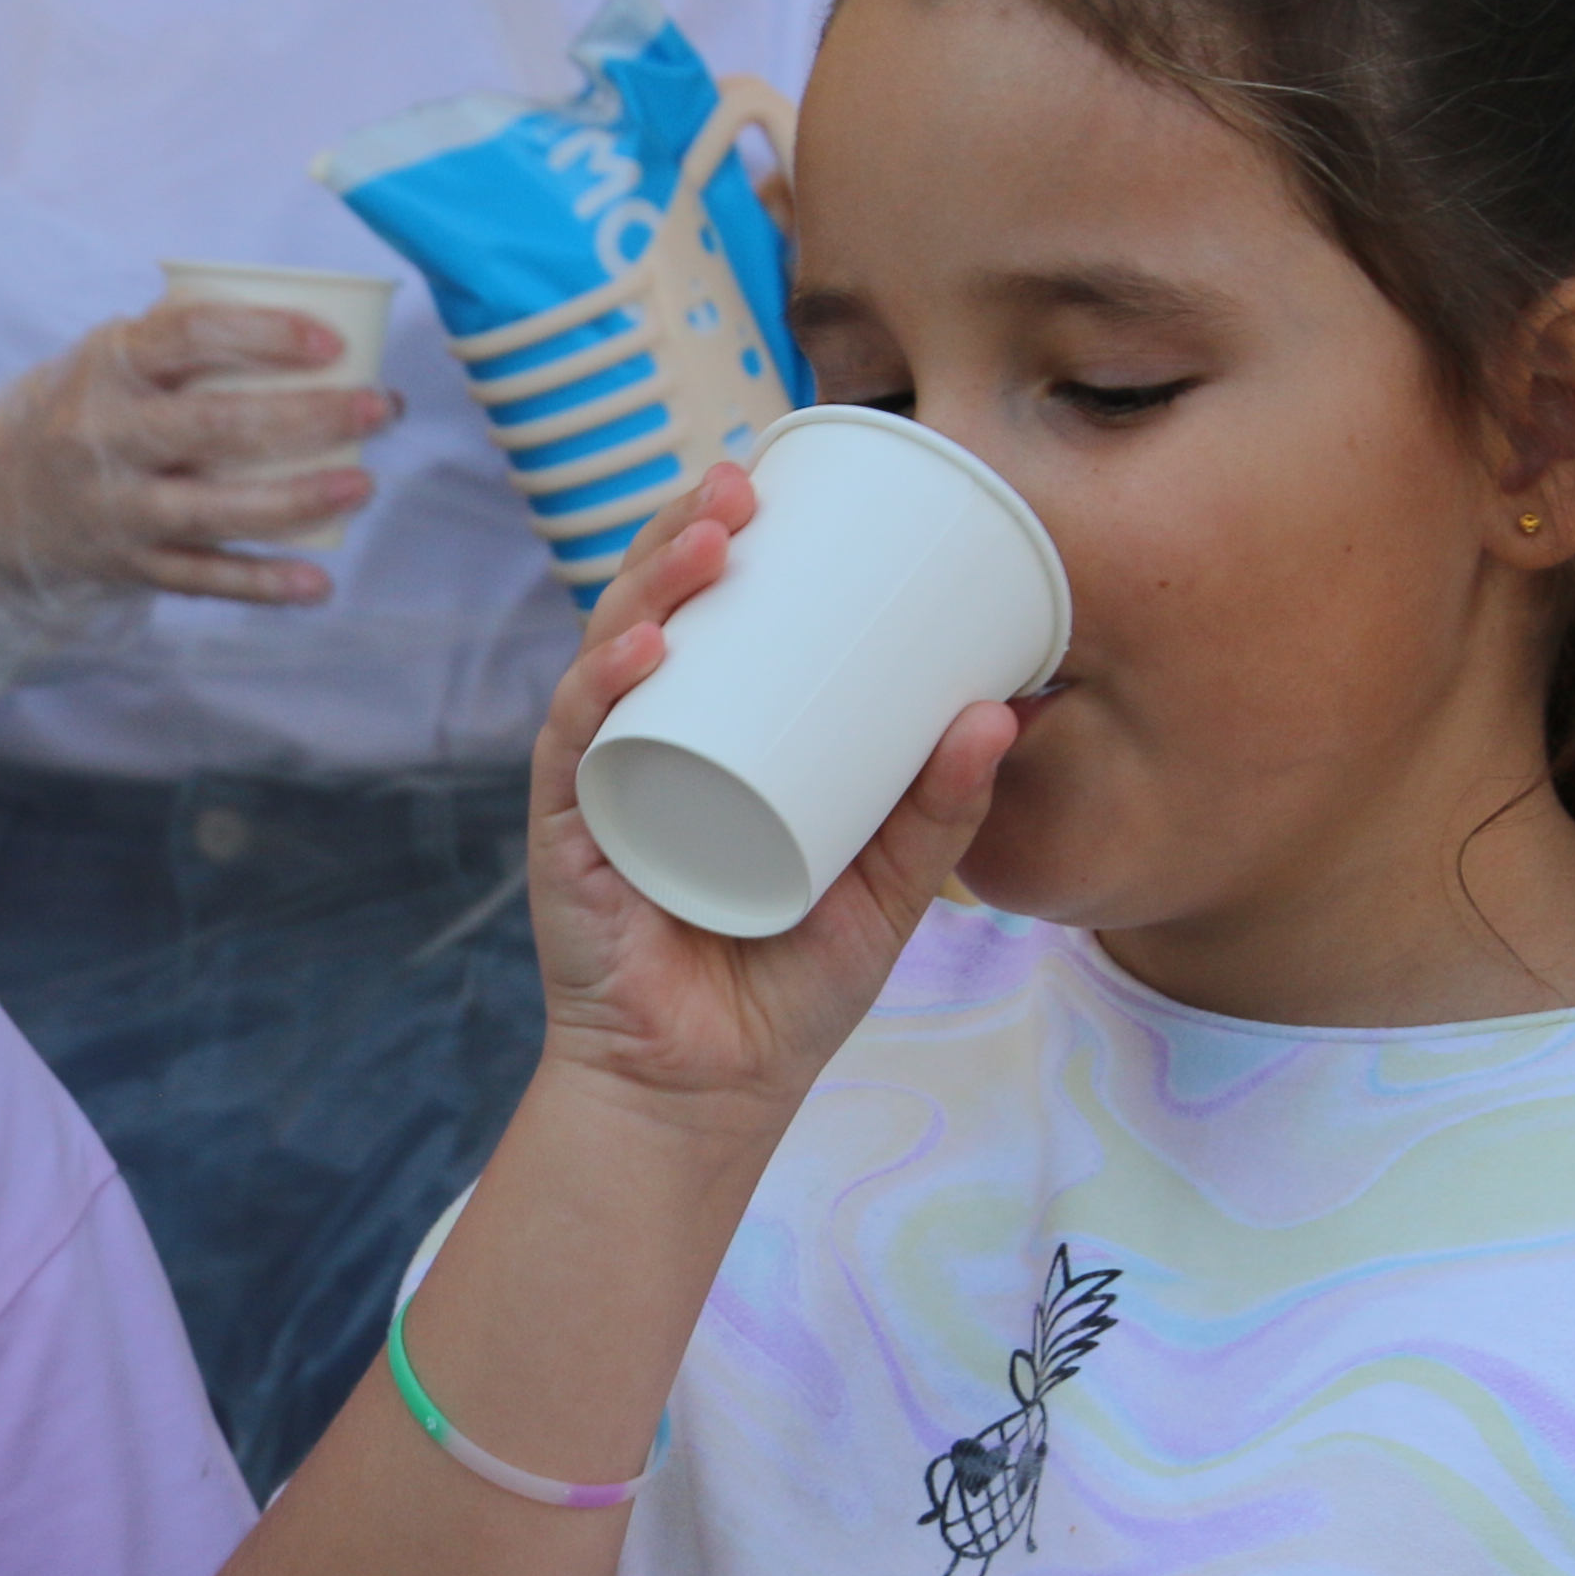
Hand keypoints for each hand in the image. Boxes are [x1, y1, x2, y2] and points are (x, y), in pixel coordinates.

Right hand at [0, 302, 398, 610]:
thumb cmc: (84, 411)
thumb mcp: (111, 356)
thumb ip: (184, 337)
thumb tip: (309, 314)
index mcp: (110, 365)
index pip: (190, 336)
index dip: (265, 335)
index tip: (331, 341)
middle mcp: (107, 436)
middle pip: (218, 427)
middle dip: (310, 417)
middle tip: (379, 407)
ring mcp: (118, 508)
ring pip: (216, 510)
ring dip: (299, 500)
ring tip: (363, 483)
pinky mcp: (129, 565)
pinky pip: (203, 578)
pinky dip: (262, 583)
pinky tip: (316, 582)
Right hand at [527, 466, 1013, 1149]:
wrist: (703, 1097)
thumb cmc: (783, 989)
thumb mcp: (889, 888)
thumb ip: (939, 807)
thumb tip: (1002, 709)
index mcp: (708, 737)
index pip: (704, 617)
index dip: (722, 538)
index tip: (775, 478)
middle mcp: (644, 744)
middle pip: (649, 612)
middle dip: (685, 533)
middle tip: (742, 483)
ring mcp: (601, 784)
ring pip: (607, 654)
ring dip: (649, 584)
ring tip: (710, 536)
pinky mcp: (572, 838)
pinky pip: (574, 745)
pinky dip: (601, 690)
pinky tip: (639, 649)